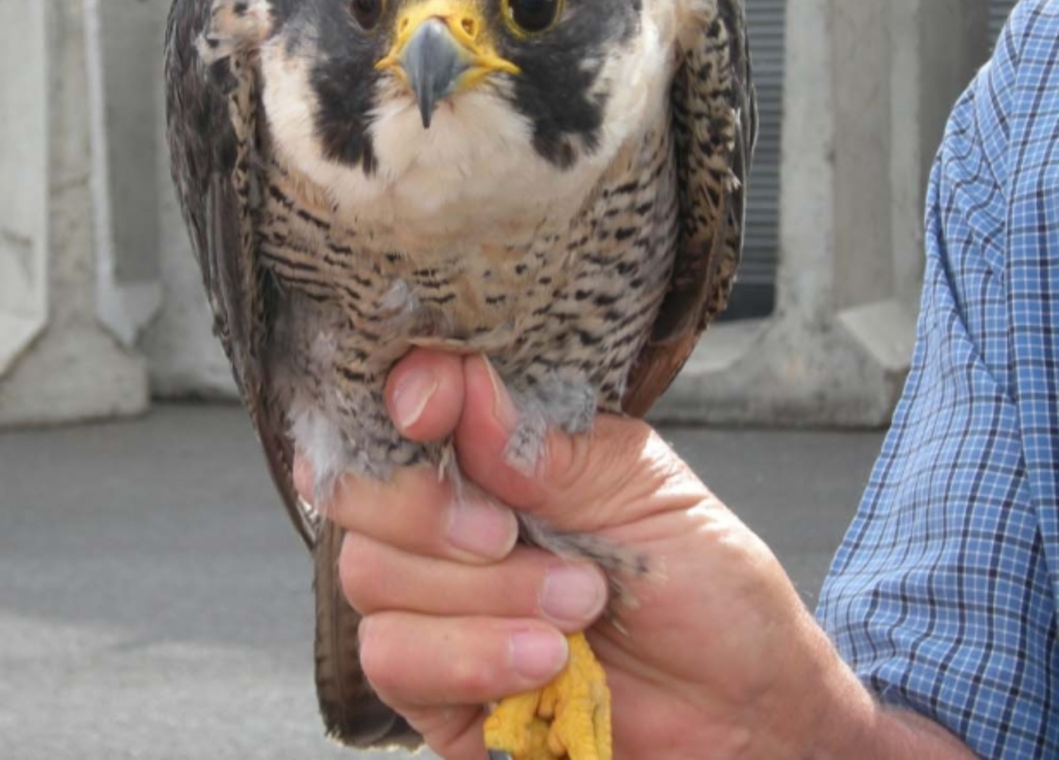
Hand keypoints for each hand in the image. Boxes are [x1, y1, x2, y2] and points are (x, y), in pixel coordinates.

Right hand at [295, 349, 974, 759]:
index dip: (402, 398)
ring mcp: (433, 606)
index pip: (405, 407)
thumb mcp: (649, 493)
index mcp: (496, 455)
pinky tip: (543, 662)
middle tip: (512, 532)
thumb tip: (466, 386)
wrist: (745, 715)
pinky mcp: (433, 688)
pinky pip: (391, 660)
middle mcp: (449, 523)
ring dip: (478, 594)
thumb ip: (554, 444)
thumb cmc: (708, 593)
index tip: (430, 407)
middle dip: (427, 509)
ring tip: (575, 608)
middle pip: (356, 490)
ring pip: (370, 575)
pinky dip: (467, 656)